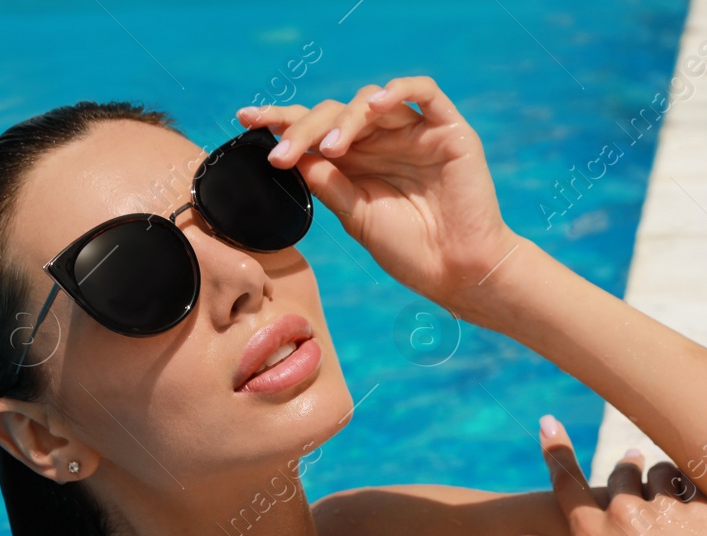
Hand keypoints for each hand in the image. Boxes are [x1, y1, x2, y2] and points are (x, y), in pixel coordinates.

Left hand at [237, 76, 521, 314]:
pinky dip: (397, 91)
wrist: (460, 272)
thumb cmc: (412, 252)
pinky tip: (375, 108)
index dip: (282, 121)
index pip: (316, 130)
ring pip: (371, 102)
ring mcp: (417, 133)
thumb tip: (293, 153)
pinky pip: (424, 91)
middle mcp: (385, 142)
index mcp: (361, 162)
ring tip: (331, 150)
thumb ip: (328, 182)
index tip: (246, 121)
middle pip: (336, 113)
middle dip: (303, 128)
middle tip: (282, 153)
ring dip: (344, 120)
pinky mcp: (449, 130)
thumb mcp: (358, 216)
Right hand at [508, 416, 706, 535]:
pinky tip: (692, 515)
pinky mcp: (702, 511)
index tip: (548, 424)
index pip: (567, 481)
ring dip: (658, 480)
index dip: (556, 450)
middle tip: (633, 476)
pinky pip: (691, 484)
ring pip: (657, 471)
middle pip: (621, 471)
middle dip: (625, 471)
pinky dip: (688, 493)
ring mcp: (665, 509)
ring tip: (665, 501)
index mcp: (591, 532)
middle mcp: (625, 511)